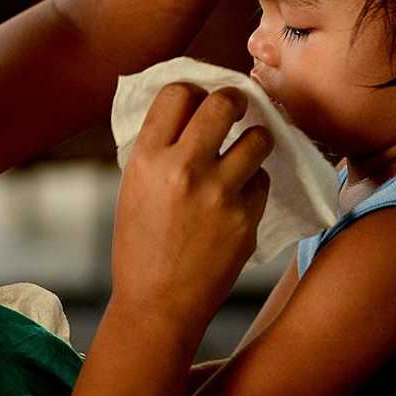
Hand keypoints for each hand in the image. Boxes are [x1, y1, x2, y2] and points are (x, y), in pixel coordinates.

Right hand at [110, 84, 271, 328]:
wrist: (158, 304)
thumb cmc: (140, 246)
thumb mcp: (133, 189)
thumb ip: (158, 151)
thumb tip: (188, 114)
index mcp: (148, 159)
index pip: (178, 93)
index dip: (194, 90)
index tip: (201, 100)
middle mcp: (184, 169)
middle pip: (224, 104)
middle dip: (236, 100)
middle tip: (238, 108)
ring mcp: (219, 194)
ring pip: (258, 139)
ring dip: (255, 140)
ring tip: (246, 151)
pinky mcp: (246, 219)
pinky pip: (262, 182)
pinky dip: (254, 184)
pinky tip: (239, 198)